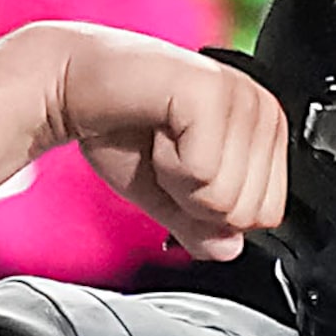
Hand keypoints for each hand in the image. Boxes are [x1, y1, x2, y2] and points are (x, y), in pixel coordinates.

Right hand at [38, 22, 287, 260]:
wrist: (69, 86)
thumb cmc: (119, 129)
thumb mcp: (168, 194)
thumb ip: (202, 226)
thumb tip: (229, 249)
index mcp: (265, 131)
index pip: (266, 217)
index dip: (210, 212)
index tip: (181, 170)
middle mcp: (263, 108)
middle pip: (247, 214)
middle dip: (192, 200)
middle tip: (166, 155)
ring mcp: (241, 96)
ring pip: (226, 198)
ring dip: (175, 182)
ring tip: (159, 140)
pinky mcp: (212, 91)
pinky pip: (202, 173)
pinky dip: (164, 166)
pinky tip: (154, 129)